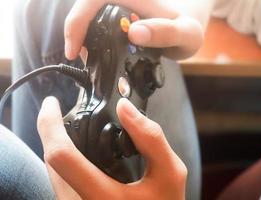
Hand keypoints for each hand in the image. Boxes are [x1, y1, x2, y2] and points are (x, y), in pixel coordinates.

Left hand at [37, 97, 186, 199]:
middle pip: (51, 160)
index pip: (61, 155)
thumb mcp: (169, 174)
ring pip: (54, 171)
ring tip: (72, 127)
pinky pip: (61, 180)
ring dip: (59, 145)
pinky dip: (66, 160)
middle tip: (63, 111)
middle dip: (53, 130)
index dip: (51, 125)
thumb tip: (125, 107)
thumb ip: (150, 138)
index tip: (52, 105)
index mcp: (100, 195)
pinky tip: (81, 152)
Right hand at [64, 0, 203, 59]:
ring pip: (89, 17)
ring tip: (91, 61)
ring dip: (84, 39)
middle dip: (77, 34)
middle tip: (83, 60)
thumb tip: (135, 33)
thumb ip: (166, 32)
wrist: (189, 21)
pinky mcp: (118, 16)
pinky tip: (99, 54)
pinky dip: (93, 40)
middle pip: (85, 10)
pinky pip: (98, 24)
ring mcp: (118, 7)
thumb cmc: (188, 25)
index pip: (92, 0)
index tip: (74, 49)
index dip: (77, 22)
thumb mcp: (185, 32)